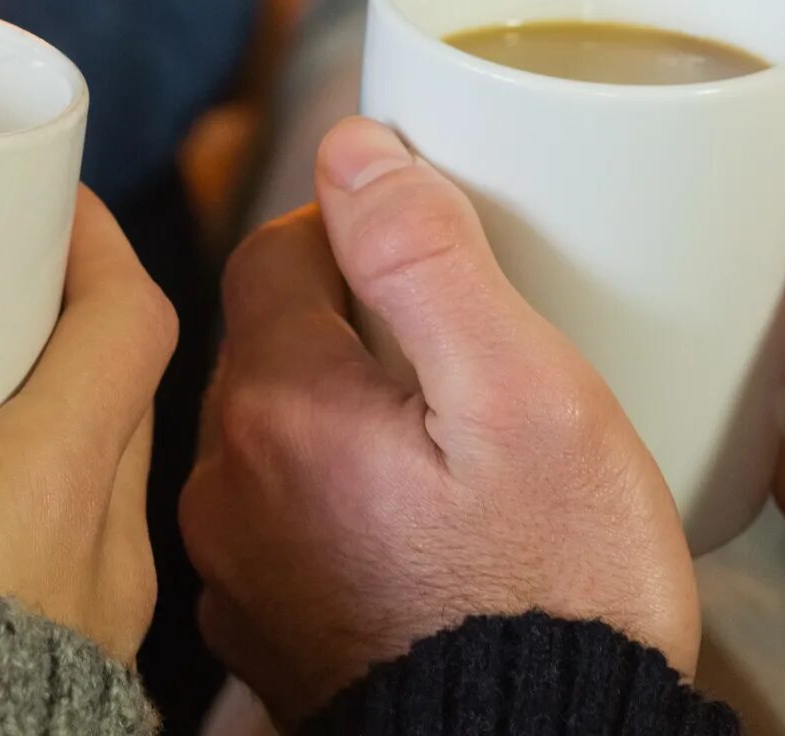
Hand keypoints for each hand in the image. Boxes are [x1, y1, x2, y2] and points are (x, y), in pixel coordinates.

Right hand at [0, 175, 175, 659]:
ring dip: (37, 414)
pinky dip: (19, 504)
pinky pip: (63, 555)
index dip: (90, 237)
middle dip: (54, 311)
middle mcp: (102, 552)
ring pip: (91, 476)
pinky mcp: (57, 674)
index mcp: (64, 488)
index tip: (31, 193)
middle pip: (115, 387)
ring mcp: (90, 623)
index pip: (129, 314)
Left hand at [181, 117, 698, 721]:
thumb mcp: (525, 395)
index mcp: (279, 409)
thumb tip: (351, 149)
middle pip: (272, 341)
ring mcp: (239, 573)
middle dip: (357, 326)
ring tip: (455, 450)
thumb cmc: (558, 592)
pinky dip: (340, 505)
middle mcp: (227, 489)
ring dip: (347, 417)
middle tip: (469, 358)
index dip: (364, 231)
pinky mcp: (268, 636)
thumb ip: (426, 256)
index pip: (278, 248)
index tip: (442, 259)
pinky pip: (288, 522)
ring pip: (279, 432)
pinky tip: (424, 532)